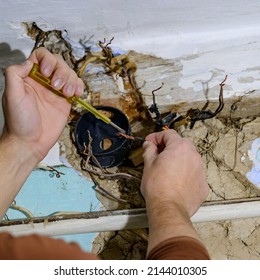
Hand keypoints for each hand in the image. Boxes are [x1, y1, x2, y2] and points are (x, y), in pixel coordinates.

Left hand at [1, 47, 83, 161]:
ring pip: (70, 73)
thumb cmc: (19, 121)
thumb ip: (15, 74)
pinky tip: (76, 94)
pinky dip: (79, 86)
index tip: (46, 73)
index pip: (40, 56)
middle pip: (58, 62)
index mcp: (29, 77)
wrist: (31, 142)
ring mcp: (56, 90)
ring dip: (71, 80)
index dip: (47, 60)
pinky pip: (77, 87)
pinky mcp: (66, 101)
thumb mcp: (11, 95)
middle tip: (56, 87)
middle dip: (61, 71)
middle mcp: (44, 81)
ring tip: (66, 94)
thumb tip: (29, 62)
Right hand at [141, 129, 208, 216]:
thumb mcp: (148, 165)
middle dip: (169, 146)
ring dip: (179, 159)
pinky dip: (186, 173)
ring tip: (167, 169)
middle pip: (181, 143)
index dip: (156, 137)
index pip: (168, 134)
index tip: (150, 142)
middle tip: (158, 154)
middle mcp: (193, 155)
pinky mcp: (203, 184)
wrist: (169, 209)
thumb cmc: (158, 188)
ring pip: (189, 158)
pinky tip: (176, 181)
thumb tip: (149, 145)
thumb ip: (149, 150)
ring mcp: (200, 170)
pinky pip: (194, 173)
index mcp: (179, 148)